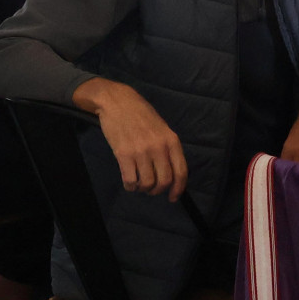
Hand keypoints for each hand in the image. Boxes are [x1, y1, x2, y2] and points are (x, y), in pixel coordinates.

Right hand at [73, 78, 187, 200]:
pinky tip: (129, 183)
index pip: (181, 171)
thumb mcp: (162, 128)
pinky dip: (130, 186)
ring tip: (139, 184)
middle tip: (151, 190)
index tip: (173, 197)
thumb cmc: (141, 114)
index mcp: (172, 141)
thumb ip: (167, 148)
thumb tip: (170, 173)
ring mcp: (141, 151)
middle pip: (164, 181)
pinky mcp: (123, 154)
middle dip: (158, 191)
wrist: (117, 102)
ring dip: (143, 189)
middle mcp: (159, 147)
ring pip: (147, 183)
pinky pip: (130, 180)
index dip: (178, 189)